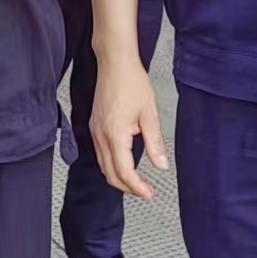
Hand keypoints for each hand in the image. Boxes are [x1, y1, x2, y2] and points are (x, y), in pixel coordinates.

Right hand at [90, 55, 168, 199]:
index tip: (149, 193)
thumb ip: (155, 143)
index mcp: (115, 134)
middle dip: (128, 188)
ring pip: (103, 166)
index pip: (124, 172)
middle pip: (110, 174)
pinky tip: (123, 163)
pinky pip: (100, 154)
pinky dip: (111, 165)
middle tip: (145, 192)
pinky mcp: (94, 126)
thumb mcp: (150, 113)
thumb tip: (161, 165)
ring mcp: (95, 131)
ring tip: (137, 182)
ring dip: (119, 178)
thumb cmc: (131, 82)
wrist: (115, 63)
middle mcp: (101, 135)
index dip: (137, 187)